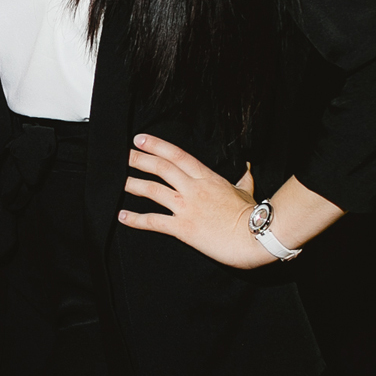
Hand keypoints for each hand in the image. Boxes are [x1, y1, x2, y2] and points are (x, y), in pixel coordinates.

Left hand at [118, 134, 266, 269]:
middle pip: (162, 168)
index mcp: (208, 177)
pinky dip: (136, 219)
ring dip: (134, 185)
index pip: (178, 155)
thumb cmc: (253, 216)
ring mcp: (187, 207)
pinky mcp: (183, 228)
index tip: (141, 140)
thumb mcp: (246, 192)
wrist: (255, 236)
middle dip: (140, 160)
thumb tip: (247, 168)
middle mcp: (194, 188)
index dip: (157, 145)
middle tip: (124, 156)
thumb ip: (243, 179)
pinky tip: (123, 216)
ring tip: (120, 182)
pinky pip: (154, 221)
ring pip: (154, 190)